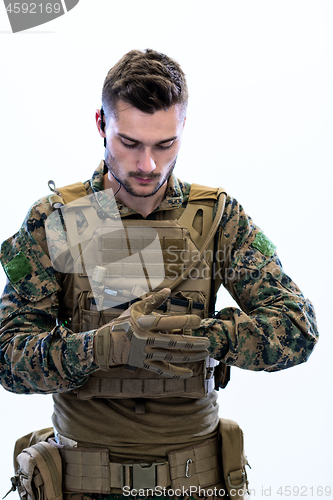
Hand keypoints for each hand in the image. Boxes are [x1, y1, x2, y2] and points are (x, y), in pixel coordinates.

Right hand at [94, 288, 209, 377]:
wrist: (105, 345)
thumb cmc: (122, 323)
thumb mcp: (136, 309)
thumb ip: (154, 300)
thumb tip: (168, 290)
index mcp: (145, 324)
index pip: (168, 322)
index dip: (184, 321)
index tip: (198, 320)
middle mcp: (146, 340)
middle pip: (174, 342)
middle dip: (193, 343)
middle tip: (207, 342)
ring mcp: (146, 354)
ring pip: (172, 357)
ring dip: (190, 356)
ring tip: (204, 353)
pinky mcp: (145, 364)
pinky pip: (163, 370)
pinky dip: (176, 373)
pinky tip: (190, 372)